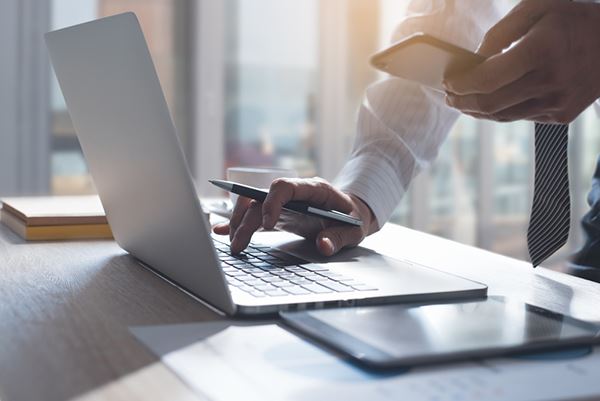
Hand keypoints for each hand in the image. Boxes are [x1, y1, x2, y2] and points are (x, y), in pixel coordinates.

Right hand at [212, 177, 377, 255]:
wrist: (352, 214)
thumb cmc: (352, 219)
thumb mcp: (353, 230)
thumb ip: (339, 237)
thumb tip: (323, 245)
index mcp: (313, 189)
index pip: (283, 187)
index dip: (271, 203)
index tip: (268, 225)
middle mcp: (293, 193)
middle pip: (259, 197)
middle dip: (245, 219)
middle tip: (239, 244)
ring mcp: (283, 203)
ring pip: (252, 206)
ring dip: (238, 223)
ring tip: (233, 245)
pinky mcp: (277, 214)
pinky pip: (254, 216)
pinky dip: (238, 224)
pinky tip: (221, 232)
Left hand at [444, 0, 599, 122]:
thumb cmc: (573, 19)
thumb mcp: (538, 7)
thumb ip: (501, 32)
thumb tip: (474, 59)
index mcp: (541, 51)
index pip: (487, 79)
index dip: (461, 84)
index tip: (447, 82)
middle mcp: (550, 81)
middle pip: (490, 104)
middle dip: (462, 102)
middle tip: (449, 97)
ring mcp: (558, 102)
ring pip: (503, 116)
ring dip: (477, 111)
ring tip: (463, 102)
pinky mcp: (562, 115)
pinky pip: (520, 117)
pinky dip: (500, 111)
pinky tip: (489, 102)